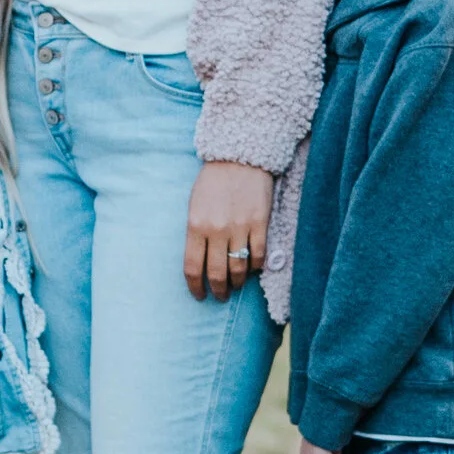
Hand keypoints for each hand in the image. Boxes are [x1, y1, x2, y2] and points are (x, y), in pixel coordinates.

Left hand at [183, 159, 273, 301]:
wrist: (239, 156)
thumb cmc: (213, 181)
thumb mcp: (194, 205)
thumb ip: (196, 233)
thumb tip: (200, 261)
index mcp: (196, 225)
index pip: (193, 268)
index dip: (195, 287)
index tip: (199, 295)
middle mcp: (217, 230)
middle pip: (216, 274)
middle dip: (217, 291)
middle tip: (219, 296)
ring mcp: (240, 227)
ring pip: (238, 269)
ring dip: (236, 283)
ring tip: (235, 286)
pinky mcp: (260, 223)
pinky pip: (258, 256)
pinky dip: (255, 267)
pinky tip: (251, 268)